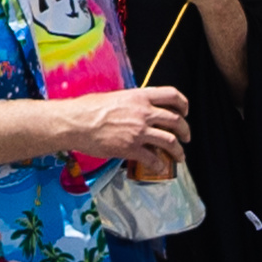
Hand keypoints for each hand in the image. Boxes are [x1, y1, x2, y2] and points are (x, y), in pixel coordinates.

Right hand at [67, 85, 189, 167]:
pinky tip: (159, 167)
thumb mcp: (115, 97)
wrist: (76, 122)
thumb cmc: (89, 108)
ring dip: (178, 150)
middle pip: (176, 120)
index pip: (171, 95)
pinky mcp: (131, 149)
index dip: (183, 103)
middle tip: (186, 137)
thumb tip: (138, 108)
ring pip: (170, 141)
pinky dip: (159, 164)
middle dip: (185, 130)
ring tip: (179, 156)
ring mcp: (139, 131)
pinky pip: (153, 158)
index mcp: (140, 97)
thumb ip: (132, 102)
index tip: (184, 111)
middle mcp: (144, 113)